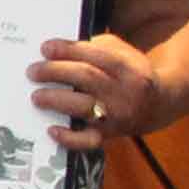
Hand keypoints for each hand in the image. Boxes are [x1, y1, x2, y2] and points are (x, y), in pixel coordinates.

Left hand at [30, 30, 162, 152]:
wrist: (156, 105)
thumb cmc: (128, 74)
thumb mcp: (120, 52)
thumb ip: (94, 48)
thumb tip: (56, 49)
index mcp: (128, 67)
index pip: (97, 55)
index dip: (69, 50)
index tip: (45, 48)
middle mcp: (124, 92)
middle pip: (87, 78)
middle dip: (56, 72)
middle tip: (32, 71)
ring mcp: (116, 115)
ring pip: (84, 107)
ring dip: (56, 101)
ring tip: (36, 96)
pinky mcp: (108, 135)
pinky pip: (88, 141)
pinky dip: (69, 138)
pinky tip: (51, 130)